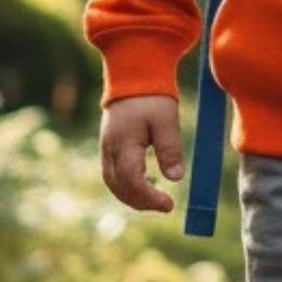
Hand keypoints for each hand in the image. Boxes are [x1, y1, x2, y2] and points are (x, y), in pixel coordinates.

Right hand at [100, 95, 185, 212]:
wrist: (132, 76)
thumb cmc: (151, 96)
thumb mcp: (166, 119)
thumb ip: (170, 148)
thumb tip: (175, 178)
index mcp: (123, 143)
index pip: (131, 181)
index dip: (149, 197)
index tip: (169, 205)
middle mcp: (109, 149)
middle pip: (118, 187)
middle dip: (140, 202)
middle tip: (165, 206)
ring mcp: (105, 148)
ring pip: (113, 183)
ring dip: (132, 196)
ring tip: (155, 200)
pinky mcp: (108, 146)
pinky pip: (112, 174)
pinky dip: (126, 186)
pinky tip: (144, 186)